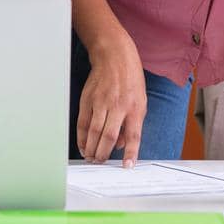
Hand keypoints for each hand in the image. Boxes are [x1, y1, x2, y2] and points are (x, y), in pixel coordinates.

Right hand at [76, 37, 147, 166]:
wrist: (114, 57)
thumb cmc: (130, 81)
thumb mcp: (140, 102)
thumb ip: (132, 124)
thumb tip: (122, 146)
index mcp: (135, 107)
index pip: (134, 135)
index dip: (130, 153)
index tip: (127, 167)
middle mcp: (118, 106)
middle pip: (109, 136)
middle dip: (103, 153)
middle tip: (100, 162)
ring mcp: (101, 102)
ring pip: (94, 131)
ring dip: (91, 148)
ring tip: (91, 158)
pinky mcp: (88, 99)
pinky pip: (83, 122)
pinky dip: (82, 136)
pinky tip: (83, 145)